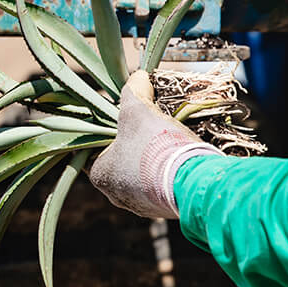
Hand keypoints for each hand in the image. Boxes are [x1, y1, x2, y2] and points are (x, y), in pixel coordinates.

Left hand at [89, 70, 222, 218]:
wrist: (192, 181)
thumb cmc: (155, 145)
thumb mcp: (138, 109)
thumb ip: (134, 90)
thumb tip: (138, 76)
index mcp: (100, 174)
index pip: (95, 149)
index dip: (109, 130)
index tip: (125, 119)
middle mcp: (116, 196)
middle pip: (121, 162)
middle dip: (135, 145)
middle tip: (150, 127)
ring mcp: (141, 206)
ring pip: (143, 176)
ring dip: (154, 160)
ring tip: (169, 141)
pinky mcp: (164, 210)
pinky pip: (162, 187)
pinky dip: (169, 173)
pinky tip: (181, 159)